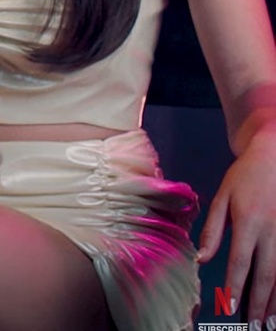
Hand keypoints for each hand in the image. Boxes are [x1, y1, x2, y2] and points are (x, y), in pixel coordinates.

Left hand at [197, 130, 275, 325]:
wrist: (274, 155)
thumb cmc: (244, 176)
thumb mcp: (223, 196)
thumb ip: (212, 228)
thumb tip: (201, 258)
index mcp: (249, 221)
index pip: (241, 262)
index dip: (235, 287)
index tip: (229, 307)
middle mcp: (272, 232)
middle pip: (266, 275)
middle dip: (258, 303)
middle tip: (251, 325)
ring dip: (275, 300)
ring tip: (267, 320)